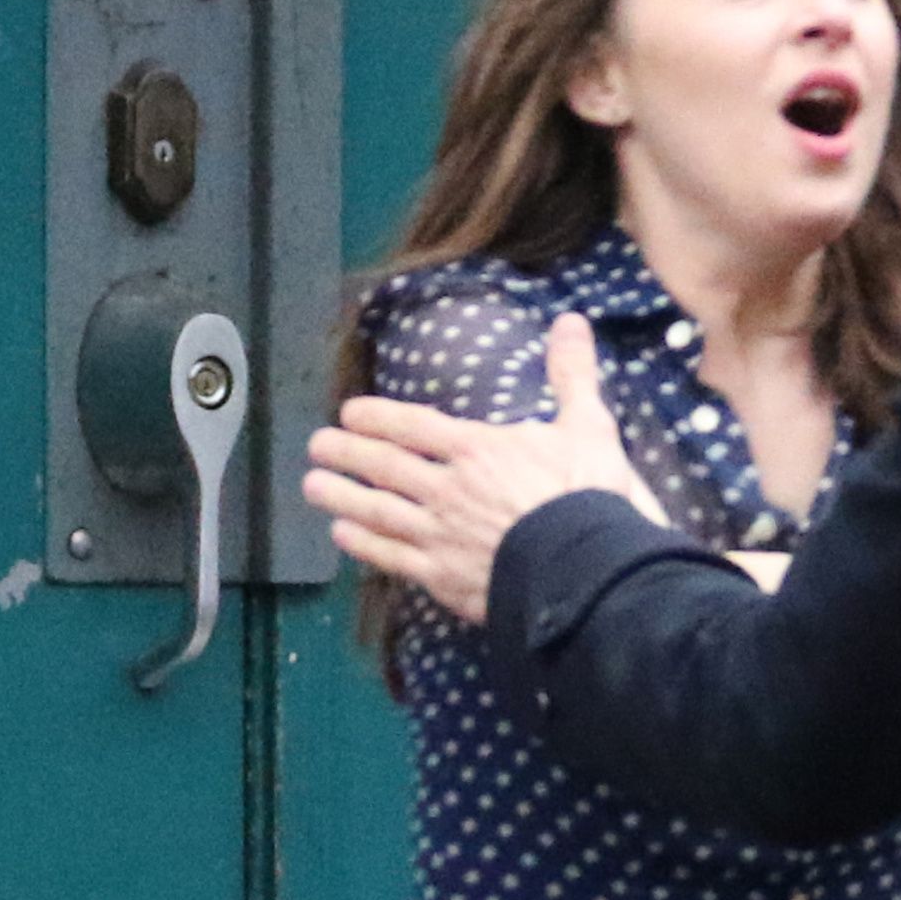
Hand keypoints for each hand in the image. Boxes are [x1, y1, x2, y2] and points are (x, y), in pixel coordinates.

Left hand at [303, 314, 657, 621]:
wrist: (584, 570)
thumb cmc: (588, 497)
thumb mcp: (588, 426)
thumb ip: (572, 374)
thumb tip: (572, 321)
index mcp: (476, 450)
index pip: (413, 426)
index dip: (377, 418)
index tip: (351, 413)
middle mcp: (447, 488)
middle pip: (384, 466)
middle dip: (346, 453)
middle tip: (317, 446)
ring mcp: (439, 535)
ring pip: (377, 511)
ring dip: (341, 496)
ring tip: (313, 486)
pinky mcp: (443, 578)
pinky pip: (392, 558)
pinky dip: (363, 544)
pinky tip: (343, 535)